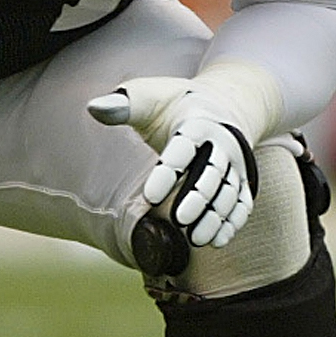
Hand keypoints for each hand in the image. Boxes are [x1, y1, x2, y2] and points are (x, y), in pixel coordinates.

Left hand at [90, 77, 260, 248]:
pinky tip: (217, 240)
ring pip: (229, 192)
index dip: (169, 171)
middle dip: (198, 197)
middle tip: (179, 220)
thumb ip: (123, 104)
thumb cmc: (172, 104)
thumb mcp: (148, 96)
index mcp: (197, 121)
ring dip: (216, 216)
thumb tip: (93, 108)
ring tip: (196, 239)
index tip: (149, 196)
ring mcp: (235, 164)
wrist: (221, 104)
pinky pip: (241, 203)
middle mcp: (222, 143)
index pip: (184, 147)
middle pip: (213, 172)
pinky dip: (232, 222)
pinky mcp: (241, 180)